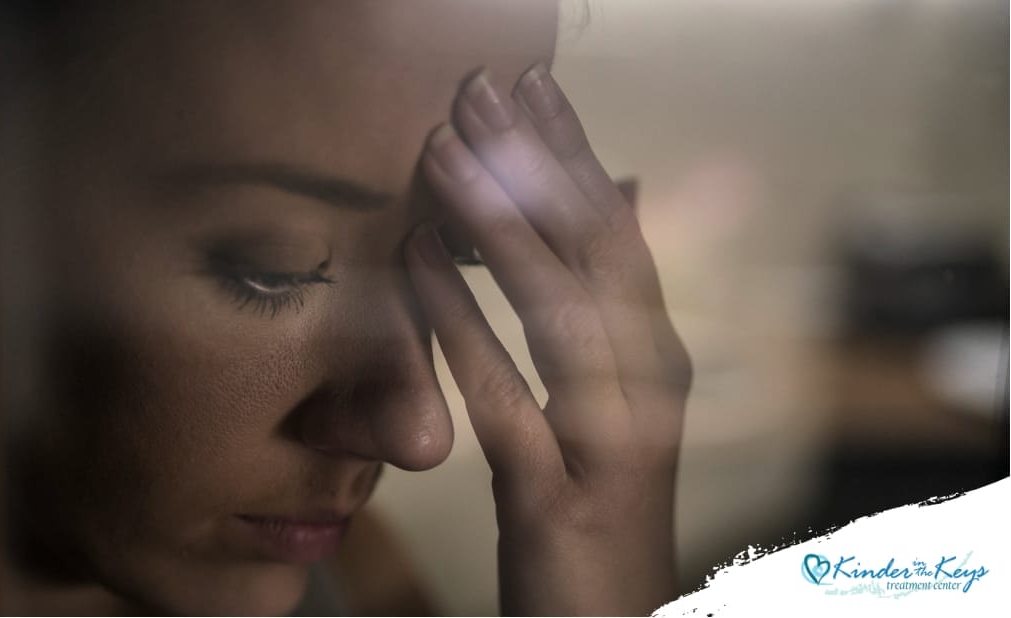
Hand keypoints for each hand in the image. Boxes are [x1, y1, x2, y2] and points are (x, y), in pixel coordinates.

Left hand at [404, 63, 691, 615]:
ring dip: (497, 224)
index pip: (621, 235)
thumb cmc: (602, 503)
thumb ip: (617, 303)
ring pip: (560, 312)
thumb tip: (626, 197)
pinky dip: (458, 322)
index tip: (533, 89)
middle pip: (598, 253)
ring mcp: (611, 442)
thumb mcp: (617, 400)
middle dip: (540, 164)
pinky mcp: (556, 496)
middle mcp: (650, 387)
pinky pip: (503, 396)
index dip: (578, 156)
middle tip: (483, 90)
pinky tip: (415, 262)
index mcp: (659, 357)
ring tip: (442, 152)